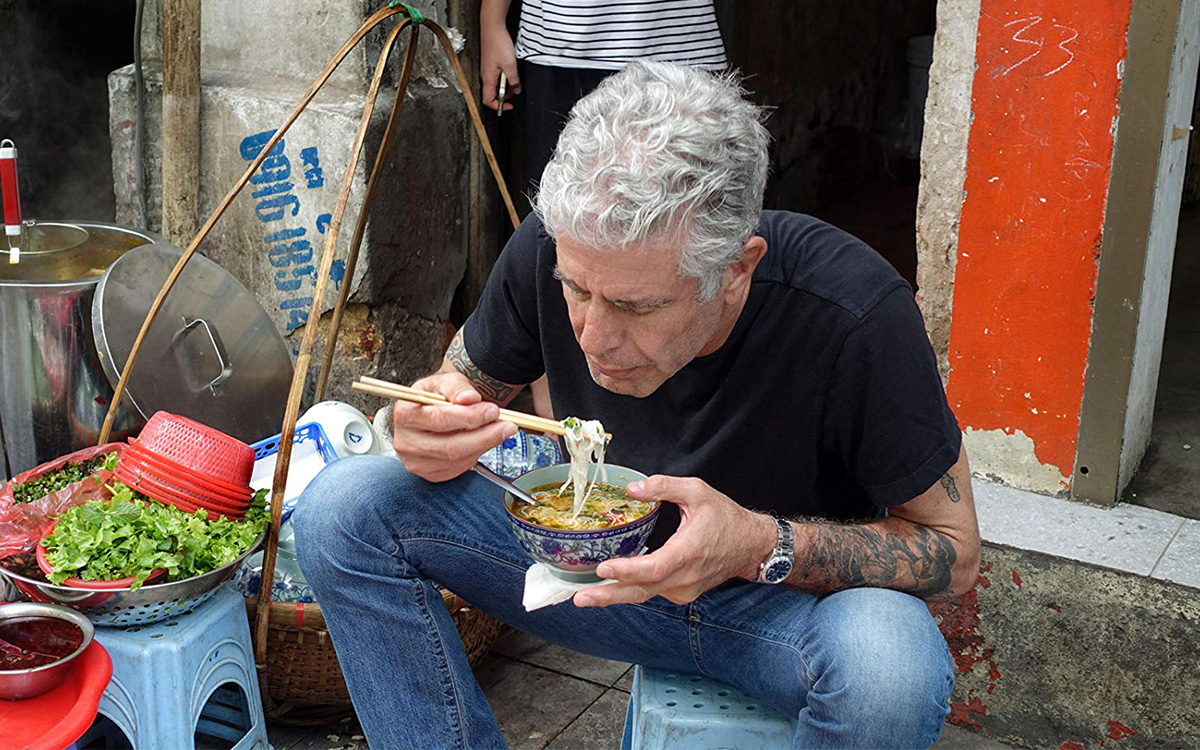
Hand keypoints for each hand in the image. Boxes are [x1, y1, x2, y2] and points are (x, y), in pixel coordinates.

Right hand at [392, 370, 516, 481]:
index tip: (493, 411)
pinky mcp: (429, 473)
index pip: (439, 419)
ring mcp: (416, 461)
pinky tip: (481, 440)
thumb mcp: (445, 381)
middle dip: (484, 435)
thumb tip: (470, 398)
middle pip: (450, 446)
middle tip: (507, 425)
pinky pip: (459, 468)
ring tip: (499, 430)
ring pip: (457, 459)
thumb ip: (457, 387)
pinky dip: (476, 454)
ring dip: (484, 444)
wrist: (429, 412)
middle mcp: (405, 441)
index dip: (470, 416)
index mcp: (404, 413)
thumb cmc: (436, 396)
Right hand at [480, 23, 519, 111]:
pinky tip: (510, 70)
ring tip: (513, 78)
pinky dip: (504, 78)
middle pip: (493, 94)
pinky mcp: (490, 65)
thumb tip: (516, 90)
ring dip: (505, 86)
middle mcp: (485, 76)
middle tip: (515, 89)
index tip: (510, 106)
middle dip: (505, 96)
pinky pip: (496, 77)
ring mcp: (487, 70)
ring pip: (495, 85)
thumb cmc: (498, 43)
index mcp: (488, 79)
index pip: (488, 101)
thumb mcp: (510, 65)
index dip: (499, 106)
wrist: (493, 28)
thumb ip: (514, 80)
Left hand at [573, 476, 776, 607]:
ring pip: (645, 594)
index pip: (654, 568)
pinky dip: (631, 590)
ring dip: (615, 595)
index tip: (604, 568)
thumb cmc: (725, 517)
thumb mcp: (697, 491)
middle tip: (580, 598)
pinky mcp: (682, 593)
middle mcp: (685, 577)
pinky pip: (652, 592)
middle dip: (608, 595)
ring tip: (586, 596)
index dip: (627, 571)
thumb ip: (664, 486)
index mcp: (688, 552)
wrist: (751, 545)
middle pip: (642, 590)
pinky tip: (611, 585)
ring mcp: (683, 590)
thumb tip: (632, 488)